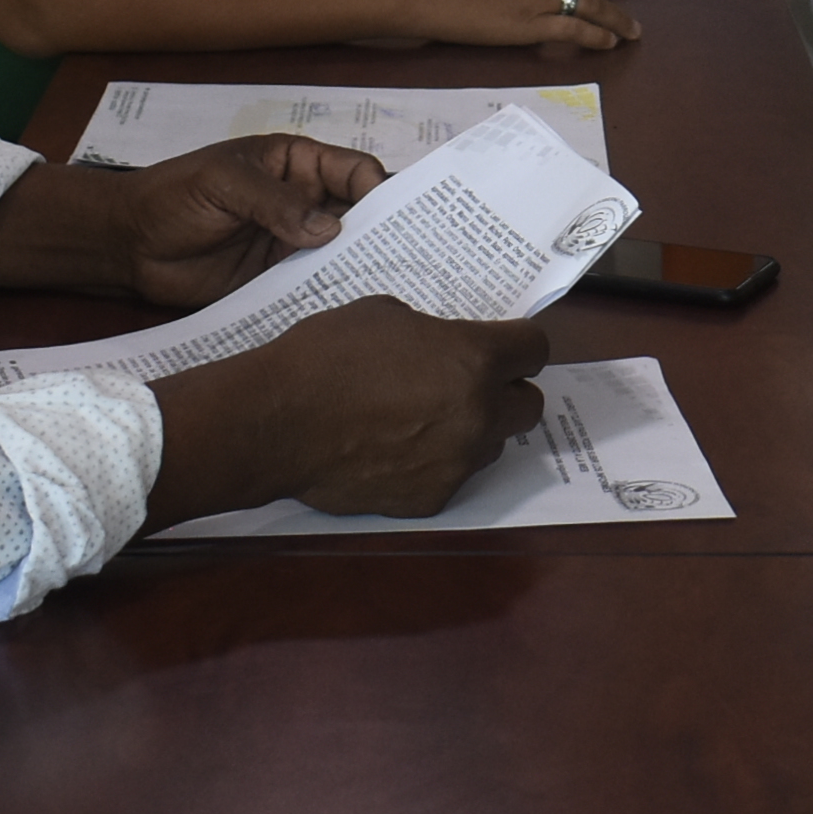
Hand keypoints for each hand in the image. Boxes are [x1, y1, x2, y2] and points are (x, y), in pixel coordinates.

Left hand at [0, 134, 383, 307]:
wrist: (127, 244)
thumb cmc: (173, 195)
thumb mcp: (223, 183)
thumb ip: (273, 203)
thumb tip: (330, 230)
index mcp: (298, 165)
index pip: (355, 173)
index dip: (380, 191)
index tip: (399, 218)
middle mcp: (305, 204)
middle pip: (359, 217)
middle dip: (382, 233)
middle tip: (411, 261)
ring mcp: (293, 246)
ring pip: (341, 256)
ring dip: (360, 270)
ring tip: (387, 294)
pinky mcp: (277, 283)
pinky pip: (313, 288)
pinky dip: (330, 298)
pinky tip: (347, 313)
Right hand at [143, 300, 549, 529]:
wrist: (276, 421)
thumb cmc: (325, 356)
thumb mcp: (387, 315)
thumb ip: (435, 335)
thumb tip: (448, 349)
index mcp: (474, 359)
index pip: (536, 348)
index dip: (520, 344)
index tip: (506, 344)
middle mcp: (479, 414)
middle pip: (529, 406)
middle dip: (508, 391)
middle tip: (472, 383)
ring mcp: (456, 462)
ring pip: (493, 445)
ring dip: (474, 429)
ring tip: (427, 417)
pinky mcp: (430, 498)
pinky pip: (451, 476)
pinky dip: (436, 462)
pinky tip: (397, 449)